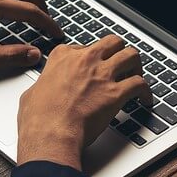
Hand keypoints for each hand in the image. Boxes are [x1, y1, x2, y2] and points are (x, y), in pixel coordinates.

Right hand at [17, 36, 152, 169]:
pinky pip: (140, 84)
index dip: (92, 57)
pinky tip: (145, 98)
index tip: (94, 65)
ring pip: (130, 56)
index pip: (84, 46)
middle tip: (120, 63)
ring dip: (136, 65)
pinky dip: (146, 91)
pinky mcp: (116, 93)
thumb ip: (43, 84)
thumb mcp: (31, 93)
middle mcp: (85, 61)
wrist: (51, 135)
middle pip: (112, 42)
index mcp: (63, 57)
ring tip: (136, 74)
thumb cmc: (38, 119)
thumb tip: (42, 90)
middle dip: (119, 51)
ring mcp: (102, 75)